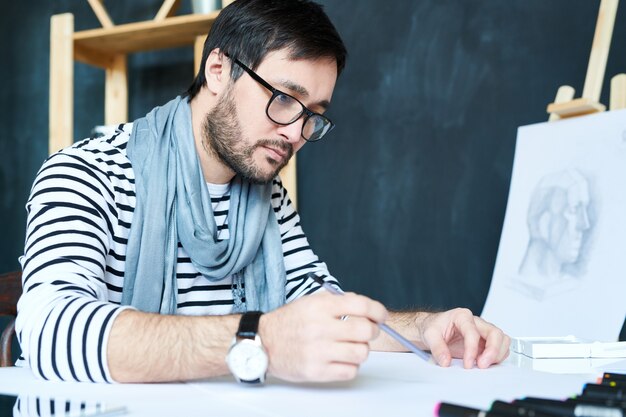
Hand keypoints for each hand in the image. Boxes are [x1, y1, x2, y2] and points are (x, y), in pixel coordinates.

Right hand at [259, 291, 387, 381]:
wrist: (263, 342)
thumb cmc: (290, 321)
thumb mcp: (311, 301)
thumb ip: (339, 301)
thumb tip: (368, 309)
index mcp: (319, 306)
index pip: (361, 305)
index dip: (377, 311)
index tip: (381, 316)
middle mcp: (319, 328)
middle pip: (365, 331)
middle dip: (372, 332)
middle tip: (366, 333)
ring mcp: (317, 351)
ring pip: (361, 353)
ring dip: (361, 350)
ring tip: (350, 347)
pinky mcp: (316, 371)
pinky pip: (350, 371)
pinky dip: (351, 366)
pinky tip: (341, 359)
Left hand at [418, 308, 509, 368]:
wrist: (433, 328)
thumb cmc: (434, 327)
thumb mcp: (429, 335)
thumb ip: (437, 347)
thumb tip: (446, 361)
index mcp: (462, 316)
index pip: (473, 332)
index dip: (472, 349)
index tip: (468, 363)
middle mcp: (476, 322)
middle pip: (495, 333)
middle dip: (492, 351)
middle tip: (482, 365)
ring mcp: (482, 332)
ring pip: (502, 340)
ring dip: (497, 354)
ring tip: (484, 365)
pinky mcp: (485, 342)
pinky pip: (500, 348)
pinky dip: (497, 357)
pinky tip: (486, 363)